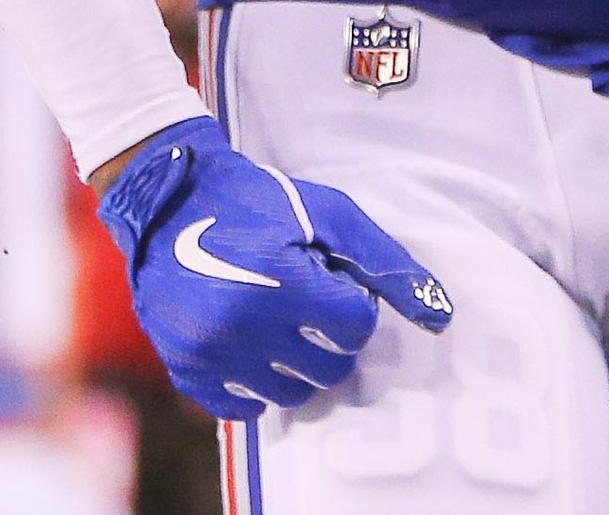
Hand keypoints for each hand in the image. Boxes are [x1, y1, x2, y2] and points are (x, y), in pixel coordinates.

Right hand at [95, 115, 453, 420]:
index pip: (356, 328)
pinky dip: (258, 382)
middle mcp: (242, 326)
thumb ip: (387, 264)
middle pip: (330, 368)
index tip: (329, 279)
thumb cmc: (256, 201)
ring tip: (280, 320)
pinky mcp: (187, 371)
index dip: (352, 302)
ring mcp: (210, 355)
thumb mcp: (329, 214)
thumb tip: (441, 315)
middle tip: (308, 301)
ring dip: (299, 362)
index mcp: (280, 281)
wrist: (168, 204)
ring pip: (292, 393)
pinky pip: (246, 408)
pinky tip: (253, 344)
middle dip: (332, 337)